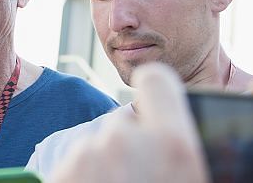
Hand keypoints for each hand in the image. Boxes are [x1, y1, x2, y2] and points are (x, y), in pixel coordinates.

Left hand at [51, 63, 209, 182]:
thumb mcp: (190, 175)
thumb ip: (182, 145)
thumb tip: (189, 125)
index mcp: (173, 145)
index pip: (156, 80)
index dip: (157, 89)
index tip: (155, 106)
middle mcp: (127, 141)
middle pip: (123, 124)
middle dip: (129, 146)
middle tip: (138, 176)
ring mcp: (90, 155)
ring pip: (100, 147)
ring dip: (108, 165)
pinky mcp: (62, 169)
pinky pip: (78, 163)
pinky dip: (86, 176)